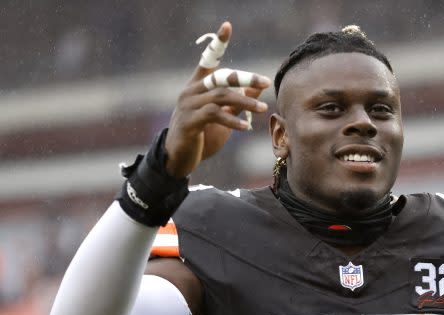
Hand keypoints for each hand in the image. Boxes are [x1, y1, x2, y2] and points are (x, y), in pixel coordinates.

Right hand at [164, 22, 270, 177]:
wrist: (179, 158)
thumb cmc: (202, 136)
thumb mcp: (223, 117)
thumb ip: (237, 101)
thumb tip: (257, 86)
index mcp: (197, 86)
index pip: (208, 60)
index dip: (217, 43)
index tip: (227, 26)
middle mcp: (191, 91)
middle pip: (221, 78)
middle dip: (245, 78)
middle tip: (265, 82)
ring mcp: (188, 106)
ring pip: (221, 97)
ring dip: (244, 102)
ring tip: (262, 109)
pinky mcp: (189, 122)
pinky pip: (214, 115)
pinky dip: (232, 120)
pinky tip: (246, 127)